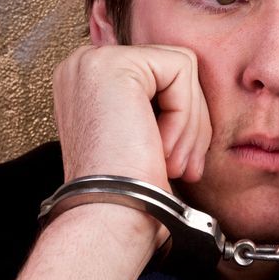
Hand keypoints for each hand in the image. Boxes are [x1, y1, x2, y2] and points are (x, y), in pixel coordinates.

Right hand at [53, 45, 211, 189]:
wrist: (108, 219)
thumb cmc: (129, 194)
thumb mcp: (142, 137)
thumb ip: (157, 104)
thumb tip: (194, 89)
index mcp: (87, 82)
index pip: (158, 76)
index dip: (179, 118)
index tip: (176, 164)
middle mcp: (83, 64)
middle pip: (172, 70)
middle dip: (190, 122)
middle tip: (181, 168)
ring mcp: (93, 60)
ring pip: (182, 69)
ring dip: (189, 124)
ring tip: (170, 163)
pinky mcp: (115, 64)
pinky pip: (181, 70)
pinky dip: (184, 115)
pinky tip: (161, 147)